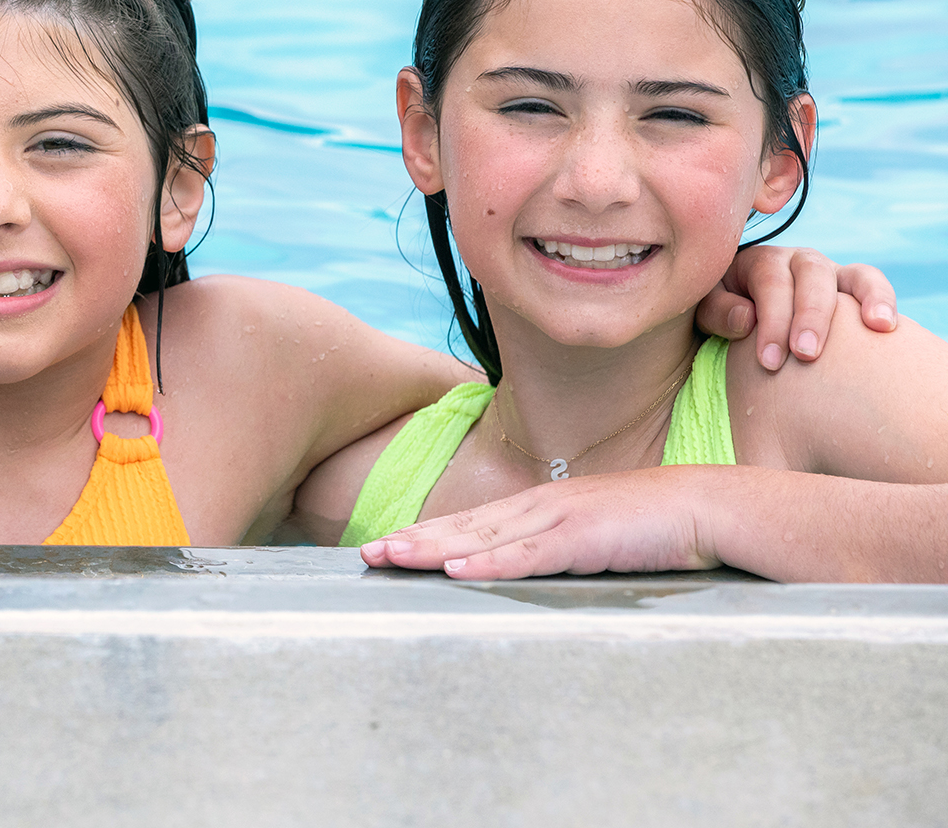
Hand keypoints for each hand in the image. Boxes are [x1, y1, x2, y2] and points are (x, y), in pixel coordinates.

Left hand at [356, 466, 726, 578]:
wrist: (711, 506)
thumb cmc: (658, 524)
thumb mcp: (596, 535)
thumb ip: (561, 549)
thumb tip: (529, 568)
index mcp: (543, 506)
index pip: (473, 524)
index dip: (428, 535)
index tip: (388, 546)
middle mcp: (542, 506)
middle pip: (464, 527)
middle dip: (413, 540)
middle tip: (365, 554)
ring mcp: (560, 518)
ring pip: (483, 538)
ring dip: (434, 549)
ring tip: (391, 557)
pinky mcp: (584, 537)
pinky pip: (528, 554)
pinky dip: (490, 563)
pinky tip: (457, 569)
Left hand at [697, 246, 897, 371]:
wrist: (742, 325)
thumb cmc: (721, 319)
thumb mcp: (703, 313)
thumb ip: (717, 313)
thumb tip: (747, 319)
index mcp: (757, 262)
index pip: (770, 281)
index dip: (772, 320)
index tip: (770, 362)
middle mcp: (796, 261)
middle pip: (811, 275)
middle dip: (811, 315)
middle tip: (807, 354)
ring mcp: (828, 274)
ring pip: (852, 273)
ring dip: (864, 299)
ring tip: (876, 327)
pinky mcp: (851, 291)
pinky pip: (872, 285)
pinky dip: (883, 300)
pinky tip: (887, 327)